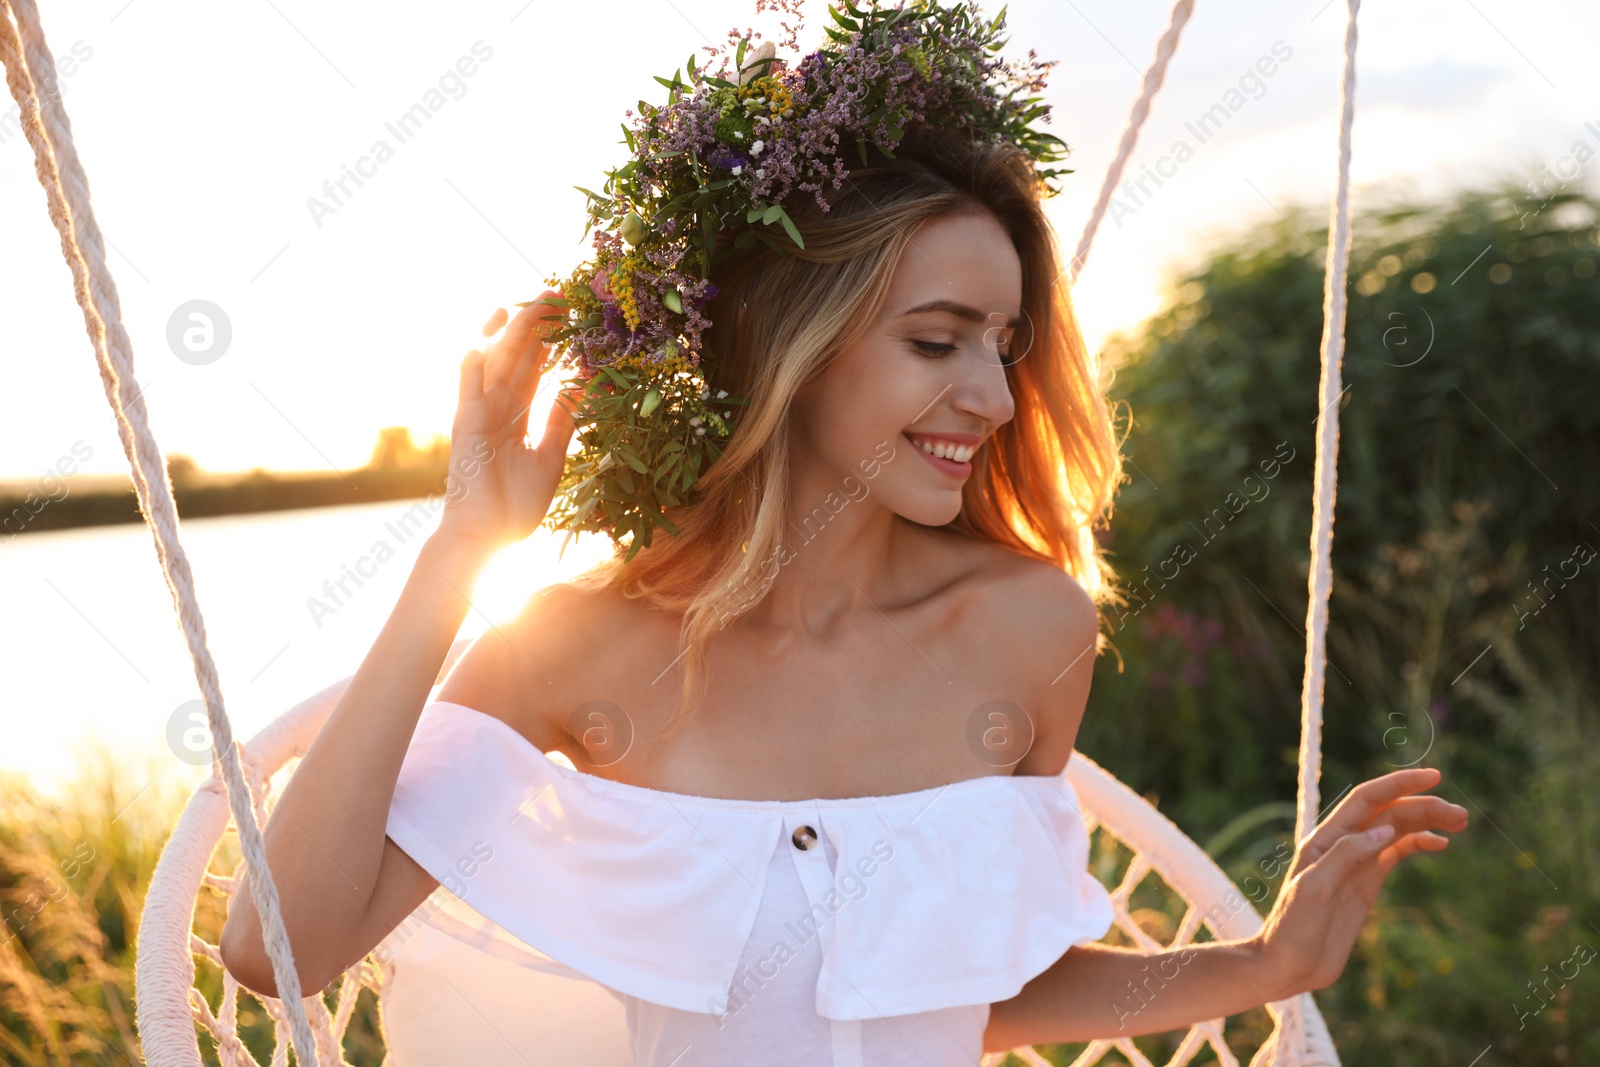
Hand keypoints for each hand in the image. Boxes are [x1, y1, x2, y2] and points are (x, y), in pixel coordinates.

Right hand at [436, 292, 580, 550]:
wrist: (489, 538)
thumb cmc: (516, 503)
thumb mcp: (551, 456)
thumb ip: (563, 420)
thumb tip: (585, 386)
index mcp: (517, 416)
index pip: (535, 369)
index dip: (550, 341)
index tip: (569, 314)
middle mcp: (497, 409)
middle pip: (517, 357)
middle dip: (535, 326)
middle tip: (556, 294)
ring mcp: (479, 416)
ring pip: (495, 365)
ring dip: (510, 335)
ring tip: (528, 305)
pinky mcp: (465, 430)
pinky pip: (466, 394)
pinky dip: (470, 370)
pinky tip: (479, 344)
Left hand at [1253, 766, 1468, 999]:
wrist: (1288, 965)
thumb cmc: (1292, 927)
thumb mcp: (1314, 888)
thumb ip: (1346, 855)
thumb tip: (1386, 828)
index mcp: (1325, 838)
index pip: (1366, 799)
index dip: (1398, 784)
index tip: (1433, 776)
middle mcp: (1342, 844)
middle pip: (1388, 813)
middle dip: (1423, 807)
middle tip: (1461, 815)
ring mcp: (1357, 863)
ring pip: (1396, 831)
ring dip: (1426, 822)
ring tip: (1460, 823)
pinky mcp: (1367, 884)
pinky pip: (1397, 854)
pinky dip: (1419, 844)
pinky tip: (1439, 842)